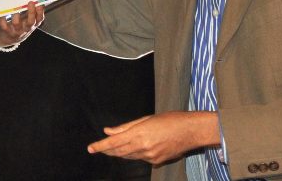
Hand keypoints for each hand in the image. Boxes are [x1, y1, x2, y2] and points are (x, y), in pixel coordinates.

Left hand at [0, 1, 44, 46]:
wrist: (12, 39)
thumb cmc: (22, 26)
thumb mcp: (29, 21)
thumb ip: (32, 13)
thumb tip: (34, 0)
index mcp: (33, 24)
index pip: (39, 19)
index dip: (40, 13)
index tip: (39, 5)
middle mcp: (26, 28)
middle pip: (30, 21)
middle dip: (31, 12)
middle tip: (30, 2)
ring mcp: (17, 30)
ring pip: (16, 23)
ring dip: (15, 15)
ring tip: (15, 8)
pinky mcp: (8, 31)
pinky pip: (4, 25)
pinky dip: (3, 19)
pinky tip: (3, 14)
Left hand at [87, 111, 220, 164]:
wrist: (191, 131)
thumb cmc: (170, 120)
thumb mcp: (146, 119)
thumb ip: (125, 127)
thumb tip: (109, 131)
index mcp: (139, 134)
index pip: (114, 143)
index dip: (100, 146)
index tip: (90, 148)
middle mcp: (143, 147)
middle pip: (119, 152)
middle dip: (107, 151)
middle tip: (98, 148)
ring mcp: (150, 156)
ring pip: (129, 157)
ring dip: (119, 153)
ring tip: (111, 149)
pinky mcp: (157, 161)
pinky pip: (140, 159)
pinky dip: (134, 154)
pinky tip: (134, 148)